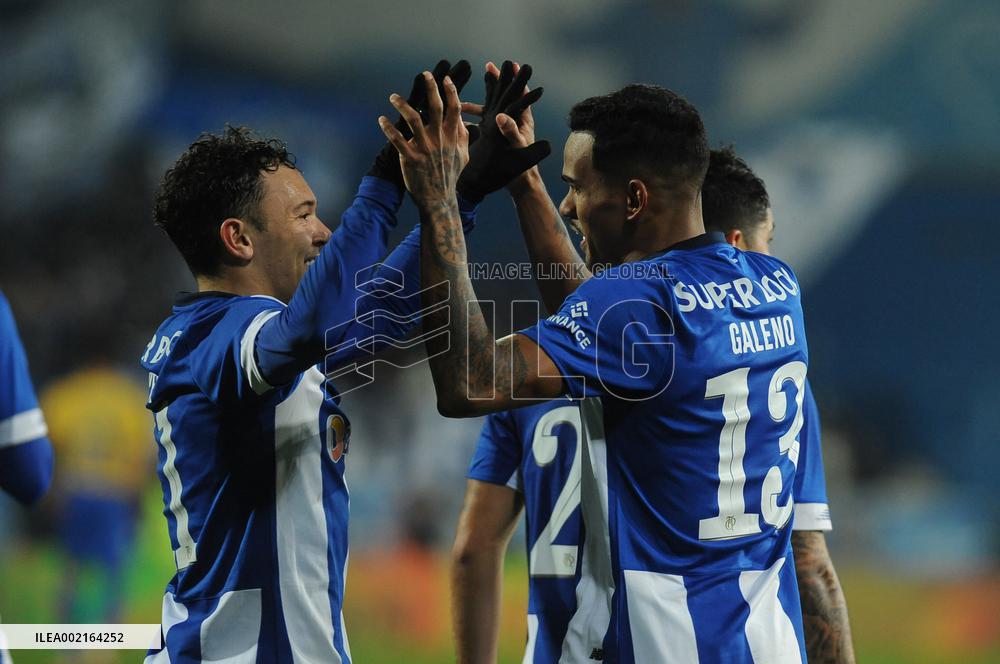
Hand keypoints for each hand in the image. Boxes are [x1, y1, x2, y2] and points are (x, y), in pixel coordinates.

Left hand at [368, 59, 471, 187]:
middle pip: (436, 108)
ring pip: (413, 119)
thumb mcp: (464, 156)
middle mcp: (440, 139)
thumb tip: (462, 121)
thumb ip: (463, 137)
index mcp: (453, 137)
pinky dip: (389, 128)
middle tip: (425, 74)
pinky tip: (382, 120)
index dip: (450, 92)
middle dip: (431, 88)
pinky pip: (397, 140)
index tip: (445, 79)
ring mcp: (425, 149)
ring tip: (393, 97)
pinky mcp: (410, 158)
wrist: (439, 199)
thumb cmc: (450, 176)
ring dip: (402, 105)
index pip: (454, 109)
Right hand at [475, 61, 544, 194]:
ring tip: (475, 83)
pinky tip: (460, 108)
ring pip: (494, 105)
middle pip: (506, 95)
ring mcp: (503, 127)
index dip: (516, 80)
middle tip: (492, 65)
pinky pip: (484, 118)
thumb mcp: (515, 148)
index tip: (512, 65)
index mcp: (521, 121)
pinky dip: (474, 112)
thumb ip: (510, 132)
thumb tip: (501, 116)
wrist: (517, 184)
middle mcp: (512, 121)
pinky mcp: (494, 135)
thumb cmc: (520, 168)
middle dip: (500, 80)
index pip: (520, 95)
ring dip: (485, 94)